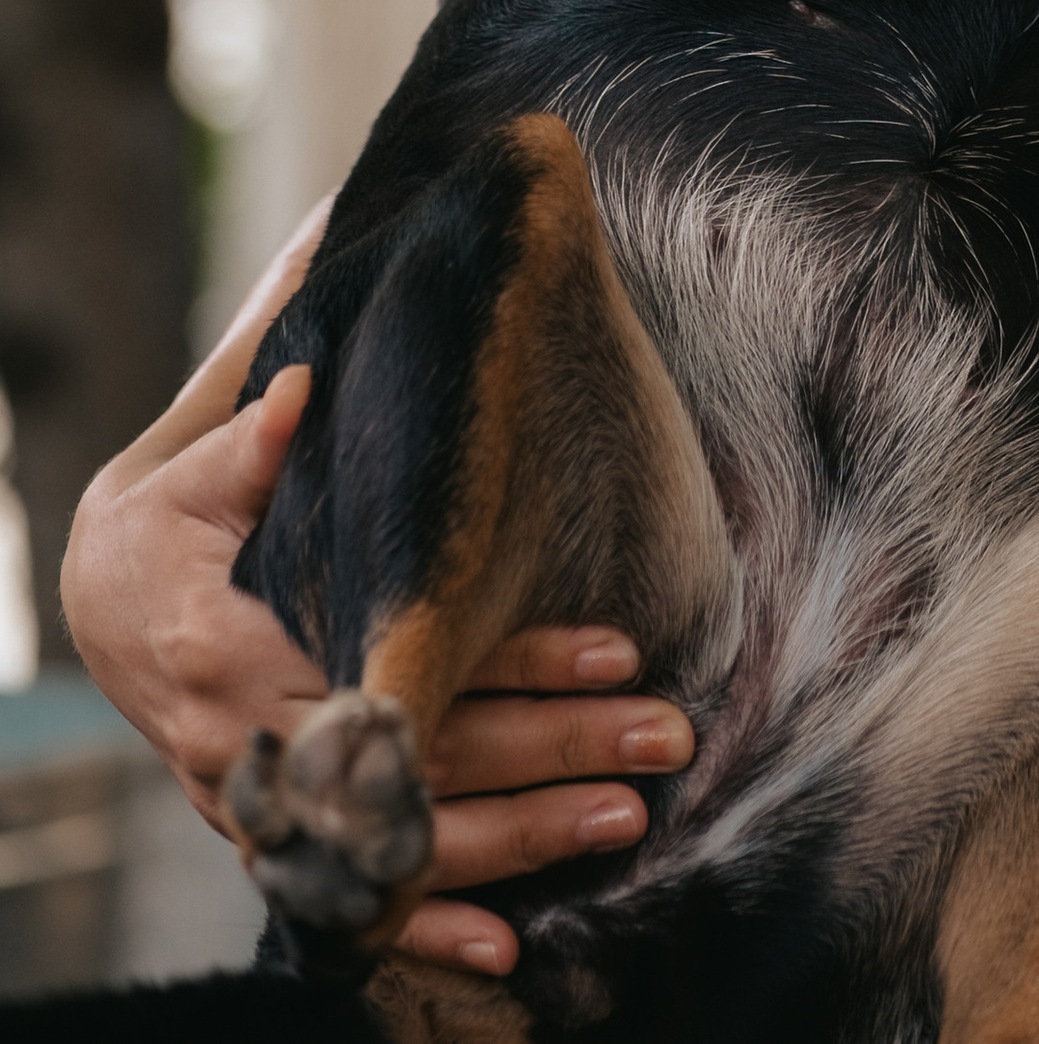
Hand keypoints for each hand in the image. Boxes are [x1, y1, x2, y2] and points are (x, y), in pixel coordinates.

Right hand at [63, 211, 691, 977]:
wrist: (96, 595)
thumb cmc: (171, 502)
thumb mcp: (192, 449)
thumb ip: (256, 417)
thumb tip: (316, 359)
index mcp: (231, 635)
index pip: (401, 660)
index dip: (513, 655)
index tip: (624, 646)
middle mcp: (245, 735)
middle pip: (418, 757)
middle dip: (552, 751)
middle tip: (669, 736)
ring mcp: (258, 798)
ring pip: (399, 838)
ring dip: (519, 839)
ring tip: (631, 817)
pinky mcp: (272, 833)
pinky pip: (350, 898)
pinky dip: (427, 927)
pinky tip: (508, 951)